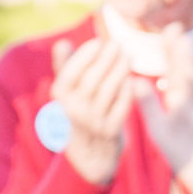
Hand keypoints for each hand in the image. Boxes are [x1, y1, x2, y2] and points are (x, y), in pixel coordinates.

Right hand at [49, 34, 136, 189]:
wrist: (89, 152)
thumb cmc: (79, 109)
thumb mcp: (68, 90)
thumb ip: (65, 66)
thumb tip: (62, 43)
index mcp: (60, 97)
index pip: (70, 73)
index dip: (84, 56)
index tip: (98, 41)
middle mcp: (73, 110)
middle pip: (92, 79)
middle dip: (106, 59)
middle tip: (118, 43)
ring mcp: (93, 122)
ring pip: (108, 90)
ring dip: (120, 70)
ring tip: (128, 55)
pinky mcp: (110, 131)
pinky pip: (121, 105)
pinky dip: (128, 89)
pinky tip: (132, 77)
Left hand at [136, 30, 192, 193]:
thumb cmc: (178, 147)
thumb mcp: (159, 126)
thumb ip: (149, 104)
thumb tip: (134, 81)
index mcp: (180, 102)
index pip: (175, 71)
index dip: (171, 51)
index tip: (167, 29)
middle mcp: (192, 105)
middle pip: (185, 74)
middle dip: (180, 53)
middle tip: (175, 29)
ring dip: (190, 68)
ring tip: (184, 48)